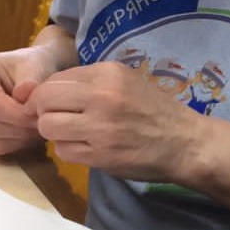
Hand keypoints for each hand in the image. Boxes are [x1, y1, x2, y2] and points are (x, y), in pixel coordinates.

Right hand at [0, 46, 61, 154]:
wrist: (31, 74)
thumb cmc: (31, 66)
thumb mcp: (34, 65)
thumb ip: (30, 79)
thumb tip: (23, 94)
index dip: (15, 114)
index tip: (38, 115)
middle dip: (18, 127)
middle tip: (44, 123)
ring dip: (19, 137)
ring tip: (40, 125)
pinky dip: (17, 143)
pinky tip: (31, 132)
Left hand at [27, 62, 205, 181]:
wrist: (186, 143)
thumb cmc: (156, 111)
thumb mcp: (128, 81)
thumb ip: (92, 82)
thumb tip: (51, 89)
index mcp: (108, 73)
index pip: (55, 79)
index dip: (49, 93)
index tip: (57, 103)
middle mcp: (102, 96)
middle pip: (44, 100)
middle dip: (44, 111)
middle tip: (58, 118)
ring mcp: (100, 127)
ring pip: (47, 126)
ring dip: (55, 132)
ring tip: (72, 134)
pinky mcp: (100, 155)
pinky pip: (63, 151)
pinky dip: (69, 150)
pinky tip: (86, 148)